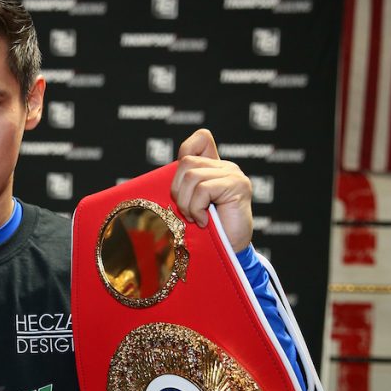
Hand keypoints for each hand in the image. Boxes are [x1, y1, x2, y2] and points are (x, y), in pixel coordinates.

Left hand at [171, 128, 253, 252]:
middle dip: (178, 191)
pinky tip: (205, 222)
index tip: (183, 180)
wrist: (230, 251)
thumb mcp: (190, 205)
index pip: (201, 138)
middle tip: (187, 212)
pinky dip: (197, 209)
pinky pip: (203, 189)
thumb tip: (152, 182)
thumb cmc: (208, 231)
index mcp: (213, 168)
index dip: (186, 150)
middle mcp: (225, 167)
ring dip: (187, 204)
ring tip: (197, 219)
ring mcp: (233, 175)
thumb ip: (183, 188)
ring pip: (192, 176)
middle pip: (186, 163)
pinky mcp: (237, 185)